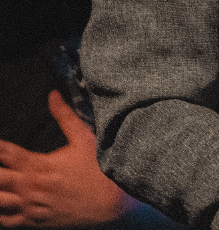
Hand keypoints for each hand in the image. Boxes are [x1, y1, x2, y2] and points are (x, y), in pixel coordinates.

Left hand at [0, 90, 135, 227]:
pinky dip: (0, 213)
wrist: (112, 203)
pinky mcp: (34, 222)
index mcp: (38, 165)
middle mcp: (29, 187)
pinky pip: (6, 222)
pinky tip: (1, 203)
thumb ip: (65, 117)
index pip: (4, 153)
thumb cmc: (99, 169)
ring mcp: (30, 207)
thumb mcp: (85, 138)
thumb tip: (53, 94)